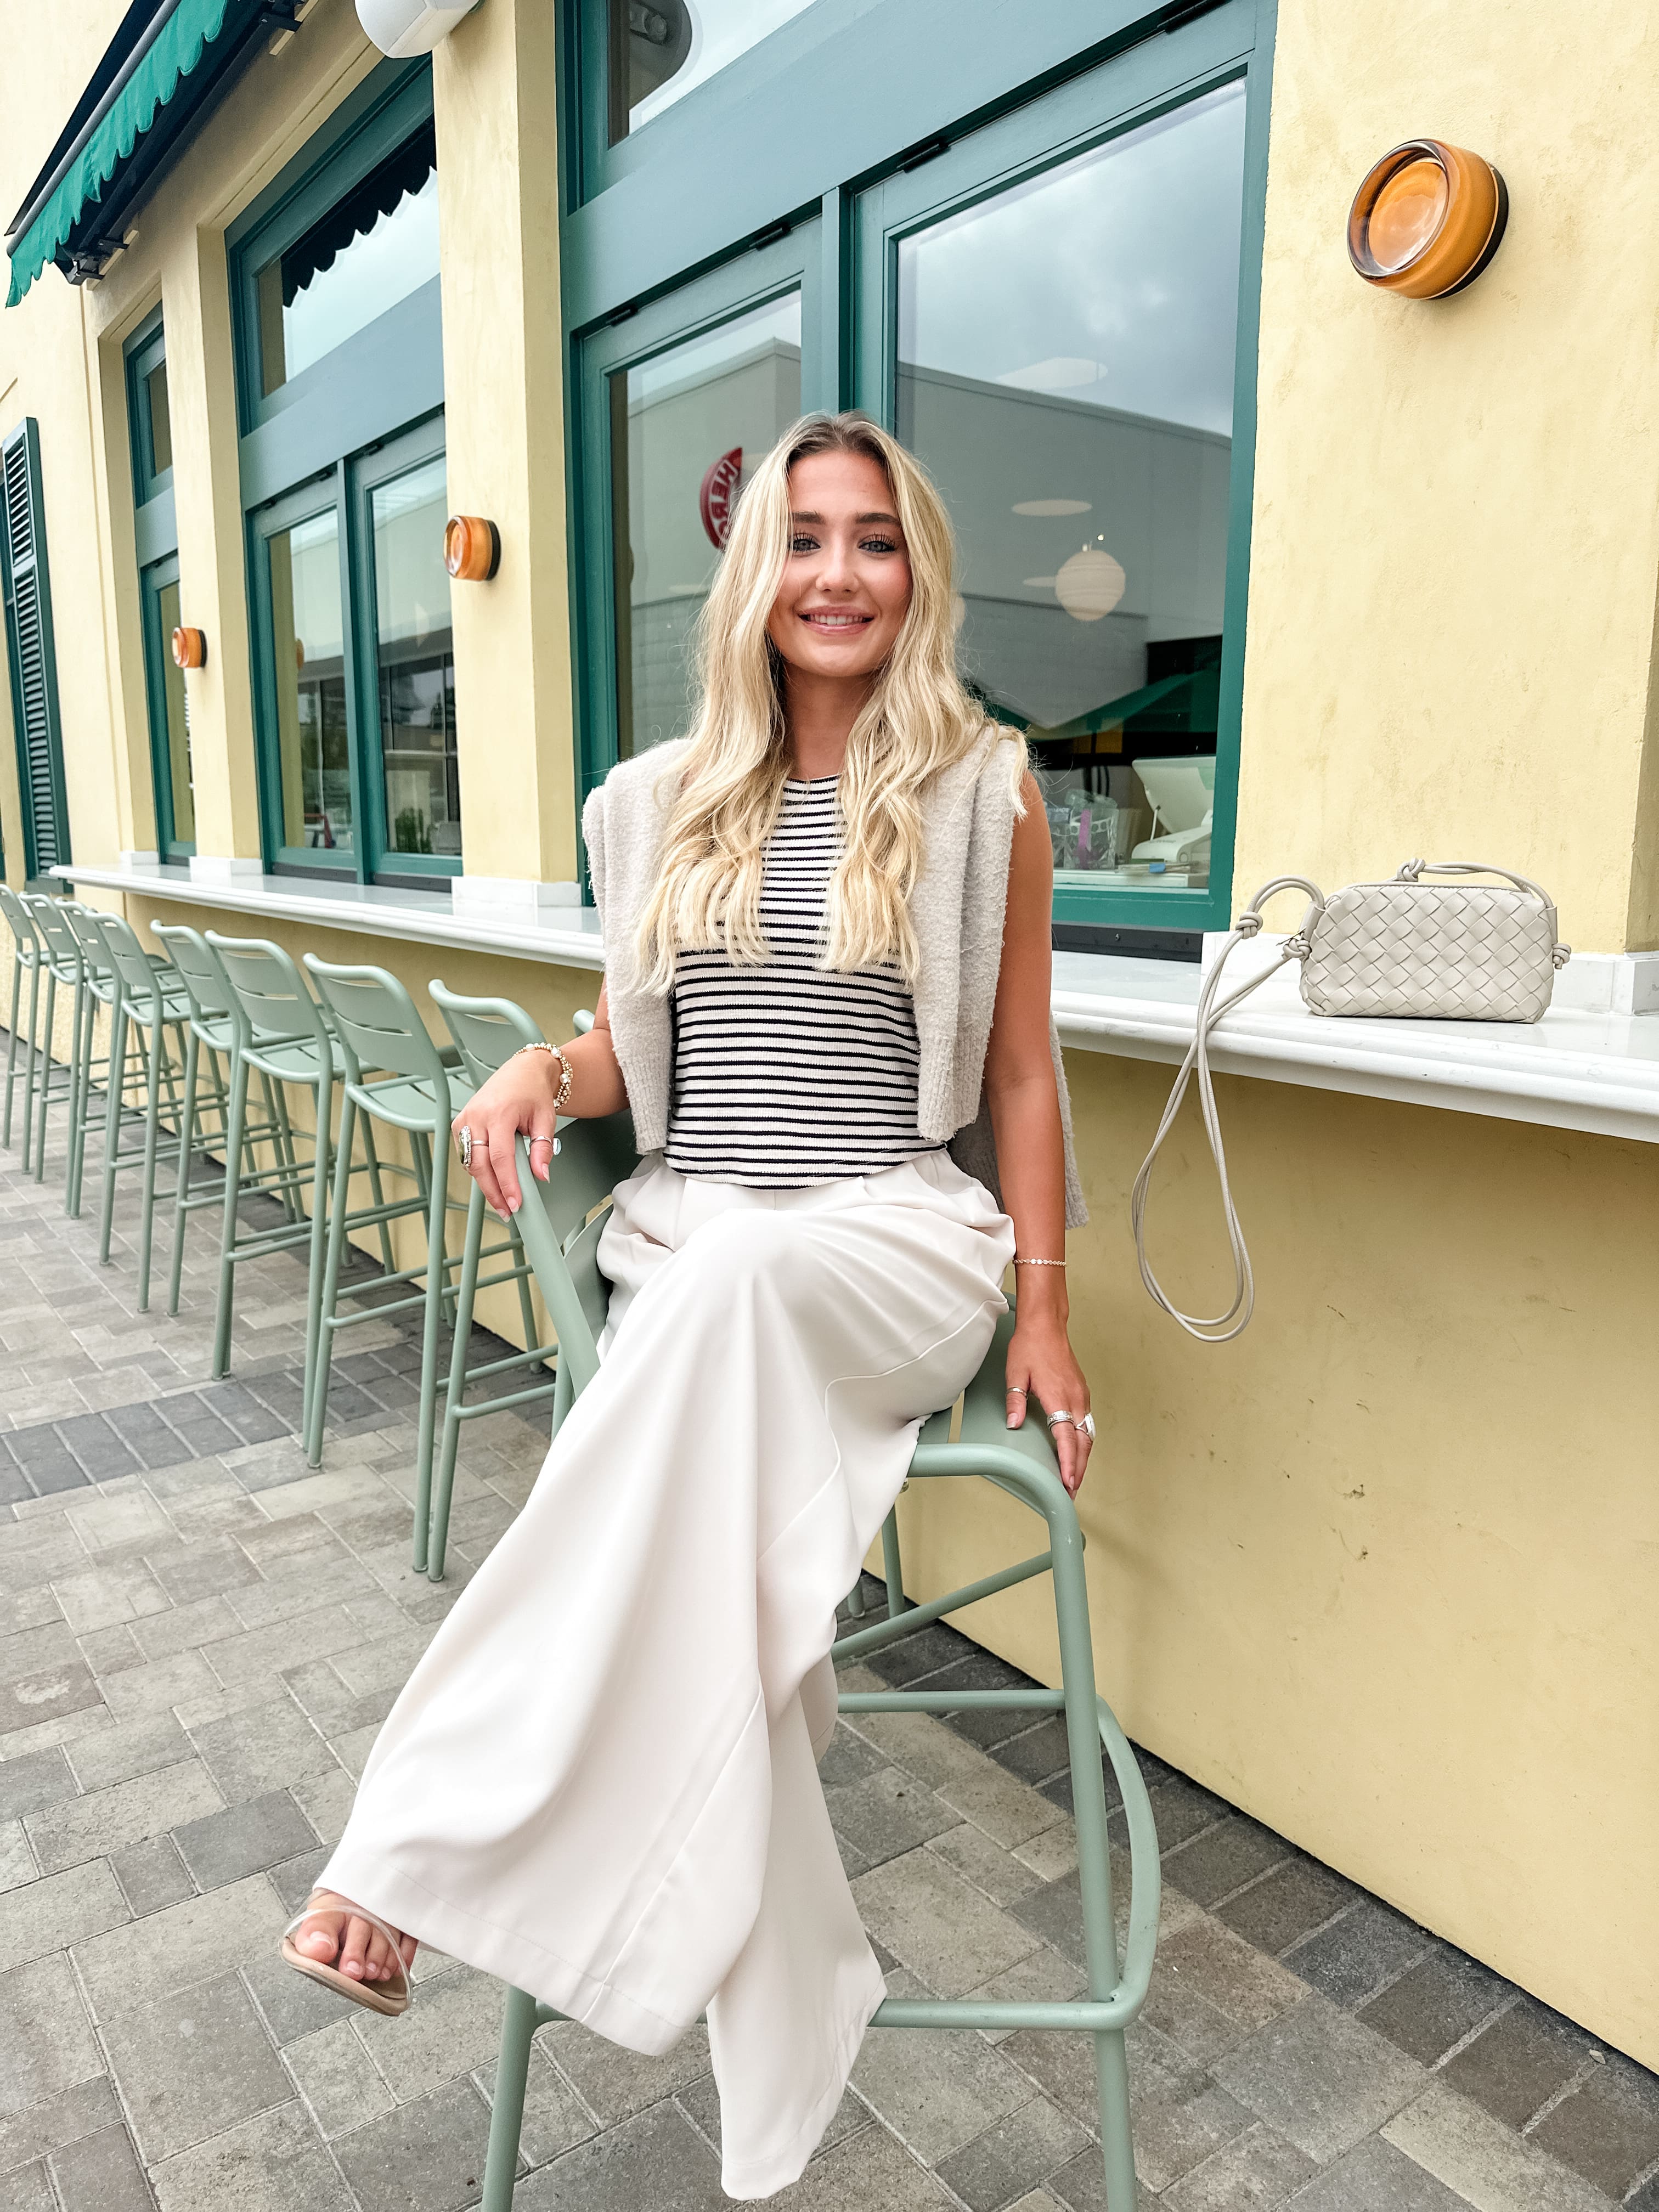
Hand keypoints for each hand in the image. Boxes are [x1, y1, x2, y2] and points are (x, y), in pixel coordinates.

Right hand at [450, 1049, 561, 1218]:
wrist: (521, 1071)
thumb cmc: (532, 1091)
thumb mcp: (546, 1119)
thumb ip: (542, 1149)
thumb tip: (540, 1175)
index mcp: (499, 1113)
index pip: (500, 1158)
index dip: (507, 1185)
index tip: (515, 1203)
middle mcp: (477, 1116)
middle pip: (480, 1165)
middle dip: (493, 1192)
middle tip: (507, 1210)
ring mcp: (465, 1119)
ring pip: (470, 1163)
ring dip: (485, 1184)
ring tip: (503, 1200)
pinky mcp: (460, 1124)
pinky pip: (467, 1154)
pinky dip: (479, 1169)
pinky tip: (492, 1179)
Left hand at [1005, 1313, 1092, 1495]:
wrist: (1046, 1326)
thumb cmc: (1030, 1347)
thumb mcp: (1015, 1374)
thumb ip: (1016, 1402)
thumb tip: (1014, 1424)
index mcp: (1059, 1396)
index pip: (1067, 1437)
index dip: (1068, 1462)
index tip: (1068, 1481)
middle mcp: (1075, 1398)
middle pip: (1083, 1442)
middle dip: (1079, 1469)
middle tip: (1071, 1490)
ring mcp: (1081, 1395)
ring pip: (1088, 1434)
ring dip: (1083, 1458)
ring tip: (1074, 1477)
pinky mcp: (1081, 1392)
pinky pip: (1087, 1423)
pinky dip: (1083, 1442)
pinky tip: (1076, 1450)